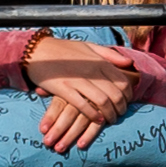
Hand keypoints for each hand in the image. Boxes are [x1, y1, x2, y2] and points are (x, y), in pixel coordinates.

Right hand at [24, 34, 138, 146]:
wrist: (37, 51)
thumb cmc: (63, 49)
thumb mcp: (89, 46)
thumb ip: (109, 54)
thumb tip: (129, 63)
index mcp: (99, 61)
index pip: (123, 81)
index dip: (128, 95)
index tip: (127, 102)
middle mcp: (92, 70)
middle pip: (115, 94)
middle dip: (121, 108)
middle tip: (120, 115)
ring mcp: (78, 80)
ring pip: (102, 101)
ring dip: (109, 114)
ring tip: (110, 119)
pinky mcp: (64, 89)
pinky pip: (83, 105)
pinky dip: (93, 114)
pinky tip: (97, 119)